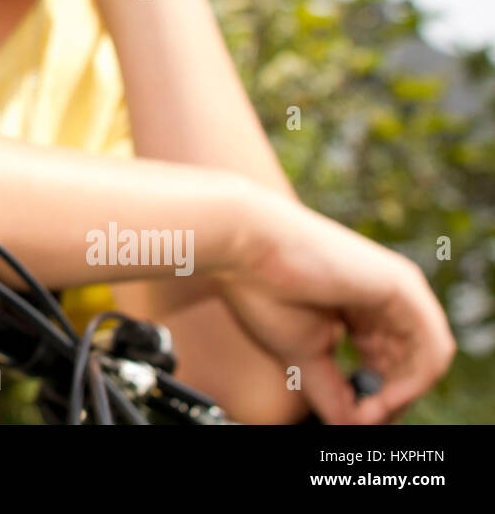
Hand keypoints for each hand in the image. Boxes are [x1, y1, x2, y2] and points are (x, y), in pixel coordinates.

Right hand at [219, 197, 455, 423]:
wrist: (244, 248)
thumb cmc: (262, 290)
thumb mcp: (303, 354)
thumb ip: (332, 392)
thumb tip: (352, 427)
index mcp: (360, 310)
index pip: (386, 365)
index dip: (373, 399)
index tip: (350, 420)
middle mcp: (385, 300)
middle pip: (409, 365)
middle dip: (388, 401)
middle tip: (359, 421)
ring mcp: (397, 290)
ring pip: (427, 361)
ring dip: (400, 397)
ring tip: (366, 413)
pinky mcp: (402, 287)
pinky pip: (432, 349)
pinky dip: (412, 383)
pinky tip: (382, 397)